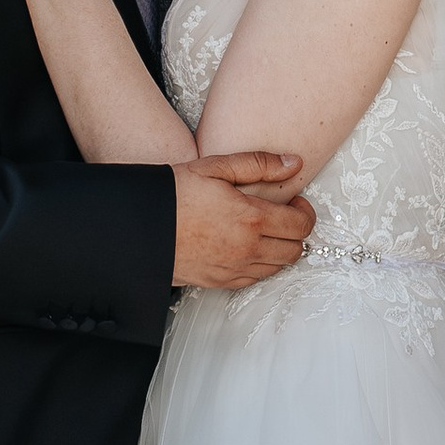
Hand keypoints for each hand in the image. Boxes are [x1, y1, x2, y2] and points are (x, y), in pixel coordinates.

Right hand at [172, 154, 314, 290]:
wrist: (138, 226)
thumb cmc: (174, 193)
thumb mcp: (216, 167)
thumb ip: (259, 164)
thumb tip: (294, 163)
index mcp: (251, 219)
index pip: (302, 225)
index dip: (305, 212)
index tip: (294, 201)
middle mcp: (247, 249)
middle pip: (295, 250)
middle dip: (296, 231)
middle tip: (282, 214)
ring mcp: (234, 269)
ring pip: (278, 267)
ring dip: (280, 248)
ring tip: (264, 229)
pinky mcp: (219, 281)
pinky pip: (254, 278)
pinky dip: (260, 264)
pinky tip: (246, 245)